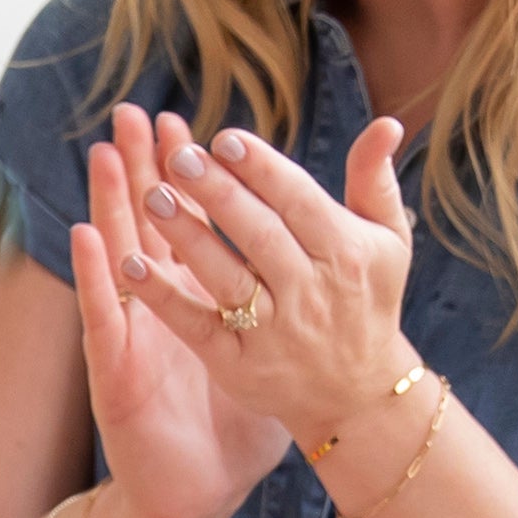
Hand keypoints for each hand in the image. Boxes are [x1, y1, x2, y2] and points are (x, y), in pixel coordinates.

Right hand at [68, 114, 276, 517]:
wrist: (197, 496)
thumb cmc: (233, 434)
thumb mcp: (275, 359)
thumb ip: (298, 308)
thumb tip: (334, 271)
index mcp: (199, 301)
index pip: (191, 224)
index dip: (189, 177)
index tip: (193, 127)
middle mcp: (160, 309)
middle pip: (148, 225)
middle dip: (144, 168)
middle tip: (136, 112)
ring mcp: (134, 337)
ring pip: (118, 256)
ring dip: (109, 204)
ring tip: (107, 151)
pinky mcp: (116, 372)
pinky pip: (104, 317)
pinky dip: (94, 277)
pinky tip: (88, 236)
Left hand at [120, 107, 419, 449]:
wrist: (359, 396)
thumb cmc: (367, 302)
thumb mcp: (387, 241)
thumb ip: (375, 181)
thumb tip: (387, 122)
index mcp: (346, 253)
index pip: (297, 200)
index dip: (260, 168)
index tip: (224, 139)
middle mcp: (311, 292)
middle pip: (259, 234)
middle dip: (218, 193)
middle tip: (179, 157)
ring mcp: (274, 333)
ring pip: (226, 276)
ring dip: (187, 235)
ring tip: (151, 195)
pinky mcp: (240, 366)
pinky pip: (197, 327)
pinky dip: (163, 298)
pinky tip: (130, 266)